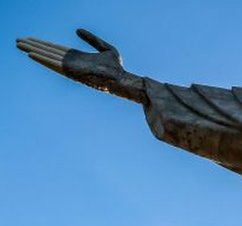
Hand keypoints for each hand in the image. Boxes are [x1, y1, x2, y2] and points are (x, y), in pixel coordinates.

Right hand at [16, 29, 145, 102]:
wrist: (122, 78)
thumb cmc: (117, 67)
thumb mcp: (105, 48)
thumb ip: (92, 39)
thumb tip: (77, 30)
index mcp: (77, 57)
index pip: (56, 49)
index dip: (43, 44)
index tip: (31, 39)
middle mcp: (71, 62)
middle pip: (47, 51)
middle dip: (33, 46)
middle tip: (18, 41)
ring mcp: (70, 67)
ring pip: (47, 57)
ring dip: (32, 50)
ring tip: (19, 44)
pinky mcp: (71, 71)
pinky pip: (53, 64)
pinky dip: (41, 58)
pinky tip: (30, 53)